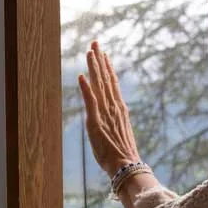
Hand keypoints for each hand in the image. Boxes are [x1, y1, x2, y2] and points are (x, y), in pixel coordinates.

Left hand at [78, 41, 141, 176]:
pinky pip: (91, 102)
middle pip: (105, 79)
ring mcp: (106, 113)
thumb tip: (120, 108)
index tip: (103, 53)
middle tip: (95, 43)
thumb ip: (117, 118)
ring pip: (99, 85)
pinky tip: (81, 76)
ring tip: (90, 52)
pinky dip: (86, 89)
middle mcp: (113, 107)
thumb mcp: (119, 131)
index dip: (107, 67)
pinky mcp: (97, 122)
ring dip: (94, 68)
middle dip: (99, 60)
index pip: (112, 83)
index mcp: (118, 108)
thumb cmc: (121, 153)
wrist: (125, 165)